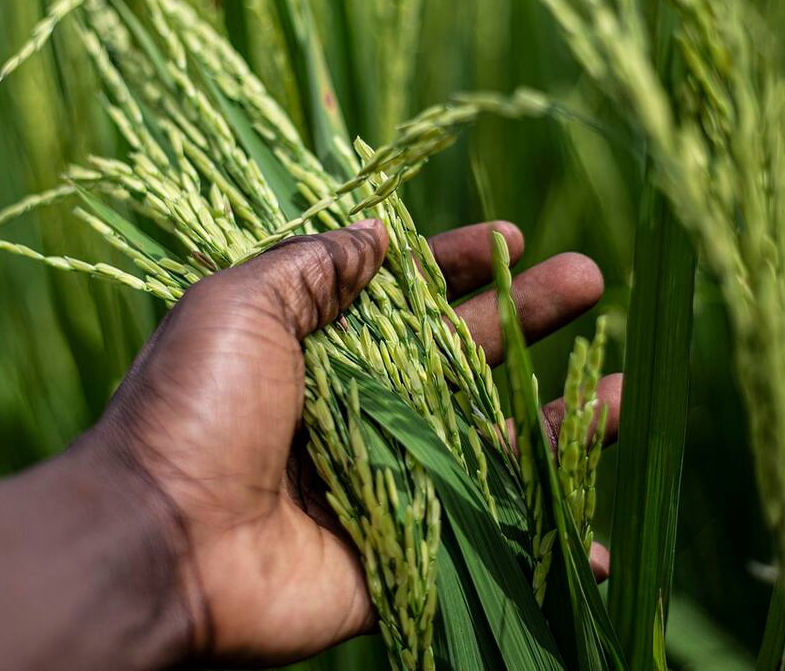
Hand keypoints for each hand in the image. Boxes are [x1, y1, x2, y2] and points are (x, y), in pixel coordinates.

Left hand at [89, 219, 622, 666]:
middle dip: (526, 318)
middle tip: (590, 280)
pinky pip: (481, 540)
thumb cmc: (193, 411)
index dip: (459, 265)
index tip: (513, 237)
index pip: (404, 297)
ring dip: (556, 423)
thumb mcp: (238, 306)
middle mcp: (356, 411)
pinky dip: (538, 543)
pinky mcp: (397, 551)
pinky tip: (597, 538)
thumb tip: (376, 234)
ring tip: (625, 394)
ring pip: (486, 447)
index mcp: (317, 350)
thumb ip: (311, 269)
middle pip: (460, 360)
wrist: (159, 542)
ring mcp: (382, 482)